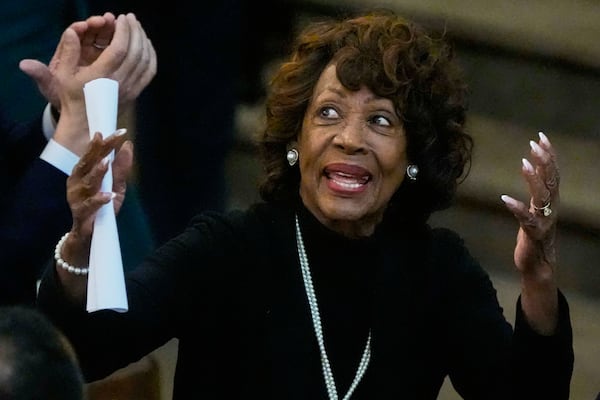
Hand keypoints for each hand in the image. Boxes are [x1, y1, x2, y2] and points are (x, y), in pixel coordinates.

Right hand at [19, 12, 155, 115]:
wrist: (86, 124)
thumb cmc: (72, 97)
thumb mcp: (62, 76)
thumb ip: (68, 52)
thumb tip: (72, 32)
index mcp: (102, 75)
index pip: (120, 48)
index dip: (124, 31)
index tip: (123, 18)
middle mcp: (120, 82)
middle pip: (136, 52)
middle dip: (135, 31)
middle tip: (131, 18)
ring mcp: (130, 88)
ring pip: (145, 61)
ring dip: (143, 41)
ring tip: (138, 28)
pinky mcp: (136, 93)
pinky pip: (149, 72)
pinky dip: (151, 56)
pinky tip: (146, 45)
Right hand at [67, 129, 132, 238]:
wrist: (88, 236)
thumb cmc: (101, 208)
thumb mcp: (116, 186)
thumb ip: (121, 167)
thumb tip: (128, 145)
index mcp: (83, 172)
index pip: (95, 154)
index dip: (106, 142)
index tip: (120, 131)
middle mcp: (76, 182)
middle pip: (87, 163)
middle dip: (99, 150)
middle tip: (110, 138)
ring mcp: (76, 198)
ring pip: (87, 183)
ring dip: (97, 172)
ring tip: (106, 162)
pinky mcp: (80, 214)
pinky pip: (90, 206)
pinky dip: (100, 200)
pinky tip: (110, 195)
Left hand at [501, 131, 558, 333]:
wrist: (537, 265)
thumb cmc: (533, 235)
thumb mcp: (535, 210)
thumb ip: (536, 193)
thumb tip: (532, 170)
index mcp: (551, 201)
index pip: (553, 173)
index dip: (549, 155)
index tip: (541, 137)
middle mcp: (551, 209)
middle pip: (551, 180)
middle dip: (545, 160)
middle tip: (535, 144)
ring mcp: (543, 221)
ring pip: (542, 197)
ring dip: (533, 179)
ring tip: (524, 163)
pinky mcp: (533, 234)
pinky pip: (525, 219)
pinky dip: (516, 208)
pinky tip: (505, 199)